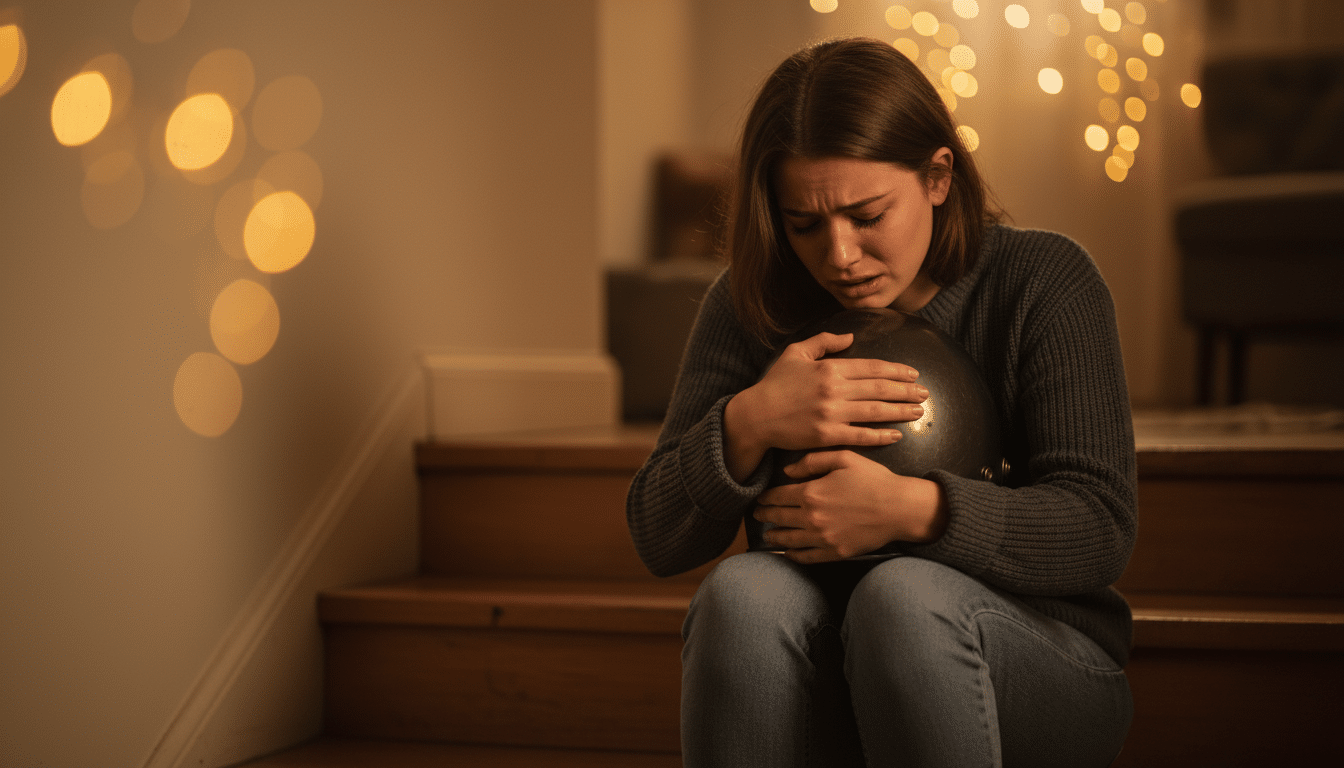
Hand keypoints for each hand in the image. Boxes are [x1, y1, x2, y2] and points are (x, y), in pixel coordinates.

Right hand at [723, 332, 926, 481]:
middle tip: (925, 392)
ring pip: (876, 412)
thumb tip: (850, 337)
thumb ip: (823, 341)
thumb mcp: (795, 353)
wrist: (755, 416)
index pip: (872, 367)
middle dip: (906, 390)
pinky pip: (861, 436)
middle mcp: (834, 389)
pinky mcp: (827, 436)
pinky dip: (881, 436)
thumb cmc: (774, 384)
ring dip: (901, 411)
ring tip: (919, 411)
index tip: (913, 374)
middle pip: (880, 388)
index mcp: (829, 368)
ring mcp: (831, 414)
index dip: (897, 370)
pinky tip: (897, 435)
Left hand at [753, 450, 947, 563]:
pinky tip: (788, 554)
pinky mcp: (835, 552)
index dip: (765, 498)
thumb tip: (788, 472)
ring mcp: (823, 537)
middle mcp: (812, 517)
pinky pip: (807, 557)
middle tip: (757, 515)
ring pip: (789, 540)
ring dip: (775, 537)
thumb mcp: (844, 458)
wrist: (900, 508)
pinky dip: (794, 556)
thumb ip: (812, 461)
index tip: (759, 499)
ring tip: (768, 535)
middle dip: (765, 516)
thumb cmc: (873, 479)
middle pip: (779, 518)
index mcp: (811, 492)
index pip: (778, 497)